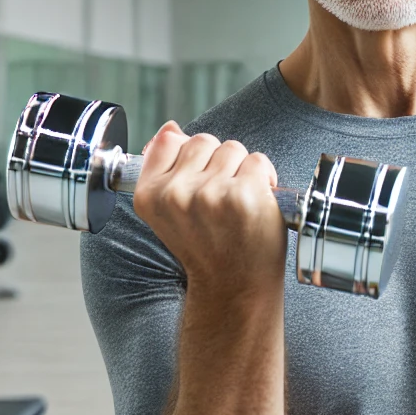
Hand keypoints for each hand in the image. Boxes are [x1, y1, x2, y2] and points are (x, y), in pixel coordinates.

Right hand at [133, 122, 286, 300]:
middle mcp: (176, 193)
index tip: (199, 181)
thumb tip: (171, 127)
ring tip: (239, 202)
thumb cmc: (207, 247)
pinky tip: (257, 203)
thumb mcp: (169, 213)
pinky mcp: (244, 195)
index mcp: (150, 195)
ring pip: (233, 148)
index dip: (191, 156)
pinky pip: (258, 161)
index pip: (169, 141)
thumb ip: (165, 169)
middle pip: (204, 141)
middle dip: (219, 163)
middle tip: (222, 199)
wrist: (233, 286)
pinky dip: (265, 178)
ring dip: (243, 170)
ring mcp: (211, 193)